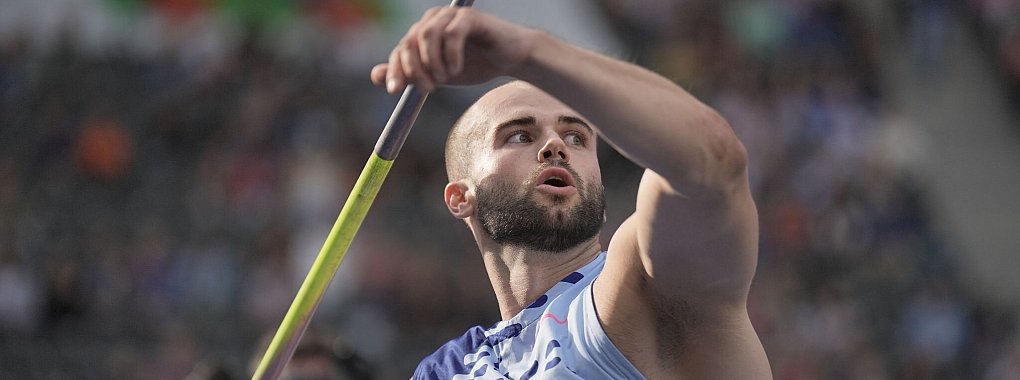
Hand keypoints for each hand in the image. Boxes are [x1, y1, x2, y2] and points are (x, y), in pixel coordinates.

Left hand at [371, 7, 537, 92]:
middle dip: (414, 69)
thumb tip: (375, 76)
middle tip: (427, 90)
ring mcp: (451, 16)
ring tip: (445, 78)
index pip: (400, 49)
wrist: (507, 59)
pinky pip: (452, 34)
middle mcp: (433, 19)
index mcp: (423, 32)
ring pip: (427, 35)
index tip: (395, 92)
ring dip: (432, 62)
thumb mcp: (437, 75)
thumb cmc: (474, 65)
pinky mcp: (469, 18)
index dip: (396, 70)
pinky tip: (457, 69)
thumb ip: (410, 74)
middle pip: (410, 41)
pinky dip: (451, 55)